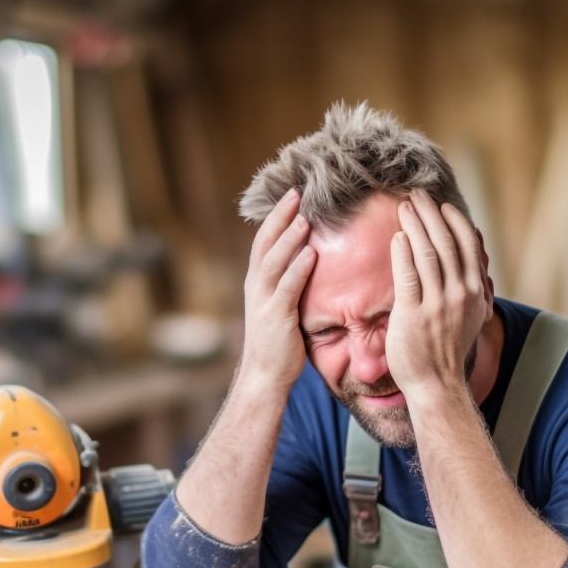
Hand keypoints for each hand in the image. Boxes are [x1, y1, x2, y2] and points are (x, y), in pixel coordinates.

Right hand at [240, 188, 316, 391]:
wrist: (265, 375)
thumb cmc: (278, 342)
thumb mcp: (279, 306)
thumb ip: (288, 283)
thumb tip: (308, 261)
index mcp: (256, 281)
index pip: (264, 240)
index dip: (276, 216)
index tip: (292, 195)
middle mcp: (255, 286)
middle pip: (265, 243)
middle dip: (281, 216)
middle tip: (297, 192)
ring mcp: (263, 301)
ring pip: (274, 261)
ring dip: (289, 237)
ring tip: (304, 217)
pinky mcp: (276, 317)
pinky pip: (288, 288)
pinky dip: (299, 268)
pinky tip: (312, 253)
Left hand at [385, 189, 492, 400]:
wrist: (436, 384)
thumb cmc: (446, 350)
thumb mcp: (469, 316)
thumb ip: (470, 286)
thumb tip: (471, 257)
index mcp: (475, 292)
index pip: (466, 245)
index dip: (453, 221)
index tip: (441, 205)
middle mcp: (460, 294)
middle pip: (445, 242)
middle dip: (431, 214)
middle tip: (416, 195)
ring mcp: (437, 304)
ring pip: (427, 253)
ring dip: (415, 225)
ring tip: (404, 207)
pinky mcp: (413, 314)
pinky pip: (408, 275)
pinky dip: (403, 252)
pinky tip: (398, 236)